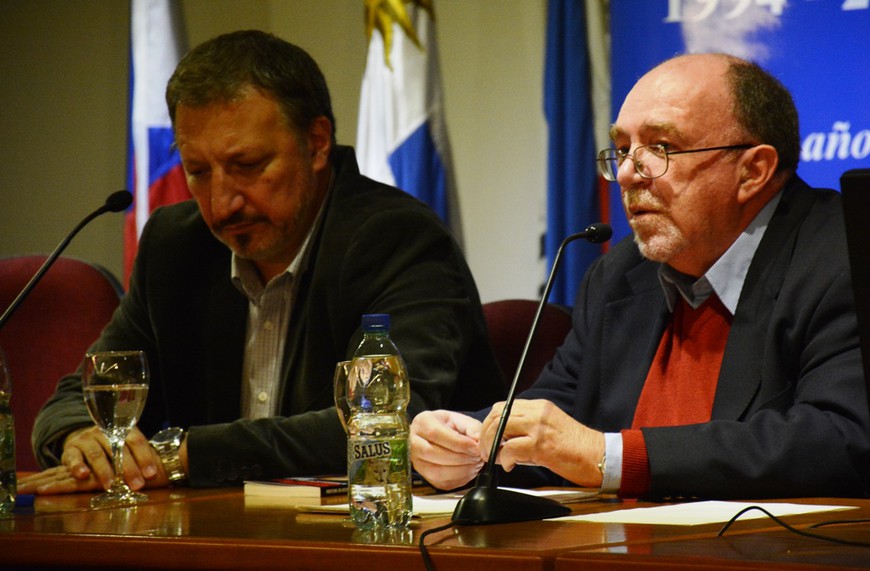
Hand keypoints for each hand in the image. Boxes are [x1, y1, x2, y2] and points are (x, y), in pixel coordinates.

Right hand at [20, 426, 164, 494]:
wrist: (83, 440)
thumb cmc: (111, 449)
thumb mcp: (125, 450)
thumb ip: (137, 459)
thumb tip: (155, 477)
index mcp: (123, 430)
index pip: (136, 441)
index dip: (145, 457)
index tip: (152, 474)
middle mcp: (105, 431)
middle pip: (119, 449)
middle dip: (129, 469)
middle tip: (137, 485)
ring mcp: (87, 439)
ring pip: (97, 454)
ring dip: (105, 471)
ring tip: (111, 486)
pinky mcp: (70, 449)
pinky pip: (73, 457)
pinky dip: (77, 466)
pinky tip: (83, 475)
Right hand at [410, 410, 483, 490]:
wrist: (438, 436)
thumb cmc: (448, 426)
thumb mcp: (460, 420)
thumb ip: (471, 427)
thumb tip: (478, 442)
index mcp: (422, 423)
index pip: (435, 434)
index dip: (457, 443)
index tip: (475, 447)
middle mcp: (414, 443)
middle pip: (432, 453)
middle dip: (460, 457)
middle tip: (477, 456)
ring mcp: (417, 462)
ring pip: (436, 472)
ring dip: (461, 470)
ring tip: (475, 463)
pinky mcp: (425, 477)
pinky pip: (441, 483)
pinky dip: (459, 479)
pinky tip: (469, 470)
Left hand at [479, 399, 604, 487]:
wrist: (600, 457)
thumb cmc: (577, 449)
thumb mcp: (549, 431)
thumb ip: (526, 432)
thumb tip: (502, 445)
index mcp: (539, 407)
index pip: (503, 407)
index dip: (490, 423)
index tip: (489, 439)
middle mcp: (538, 412)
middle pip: (496, 415)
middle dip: (485, 435)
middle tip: (487, 452)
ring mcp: (539, 426)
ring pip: (499, 428)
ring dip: (490, 445)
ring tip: (495, 459)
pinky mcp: (541, 444)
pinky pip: (510, 448)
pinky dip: (504, 459)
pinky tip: (510, 466)